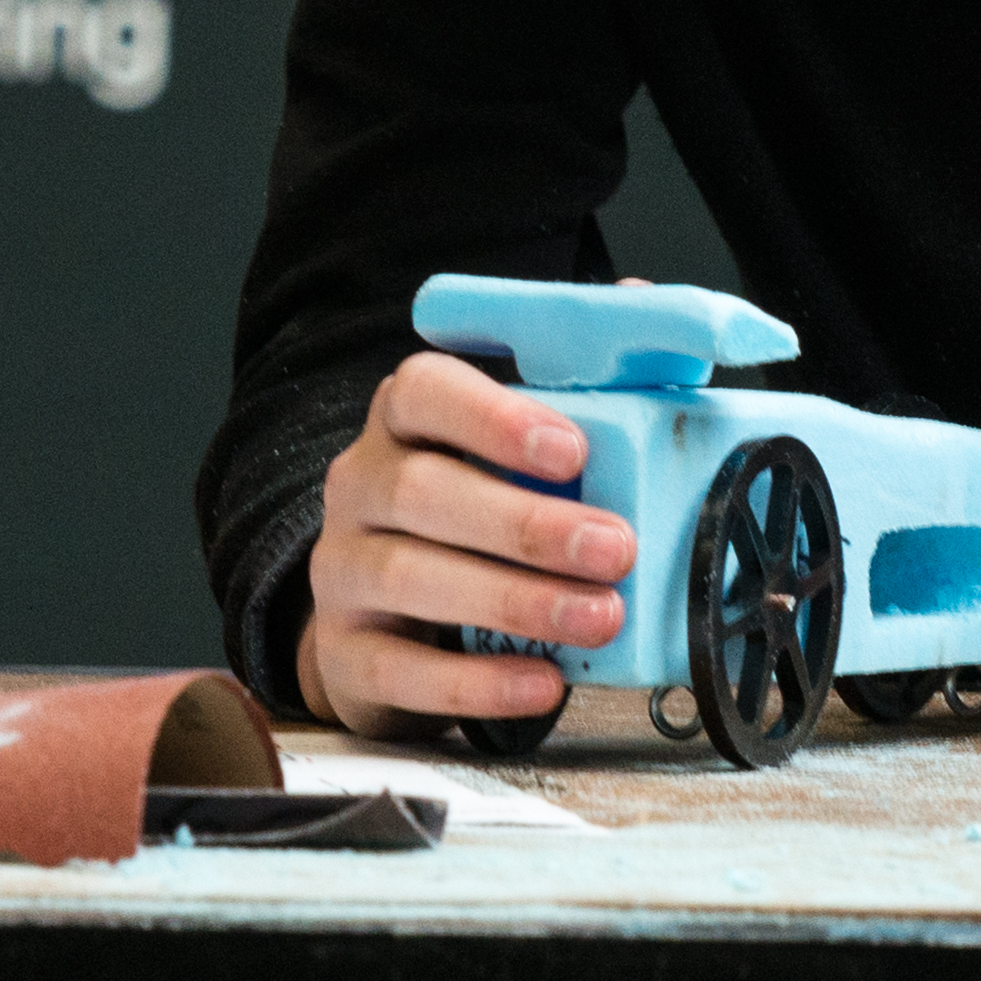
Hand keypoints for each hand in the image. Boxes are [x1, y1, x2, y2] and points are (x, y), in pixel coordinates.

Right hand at [297, 353, 635, 737]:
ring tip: (599, 616)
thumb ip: (579, 378)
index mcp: (404, 421)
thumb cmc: (476, 514)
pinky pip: (398, 670)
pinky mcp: (345, 655)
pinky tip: (540, 683)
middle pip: (423, 491)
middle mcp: (361, 486)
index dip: (495, 416)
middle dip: (527, 524)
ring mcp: (342, 571)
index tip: (574, 449)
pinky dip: (475, 682)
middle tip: (614, 548)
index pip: (423, 391)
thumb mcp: (518, 447)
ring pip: (410, 577)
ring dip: (515, 600)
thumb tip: (638, 297)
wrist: (391, 624)